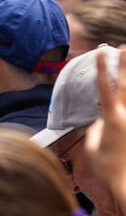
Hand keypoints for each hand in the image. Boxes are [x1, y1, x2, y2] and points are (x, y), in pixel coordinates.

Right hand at [85, 47, 125, 204]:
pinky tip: (124, 97)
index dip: (102, 68)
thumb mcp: (93, 146)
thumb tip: (102, 122)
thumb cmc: (107, 168)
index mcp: (111, 119)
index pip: (104, 87)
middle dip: (124, 65)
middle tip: (125, 47)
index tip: (101, 52)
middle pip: (125, 86)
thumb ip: (97, 129)